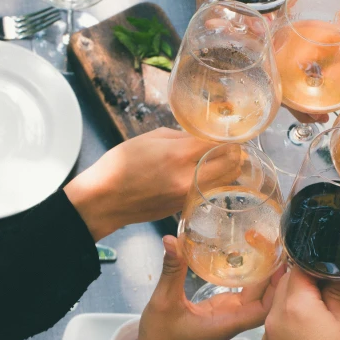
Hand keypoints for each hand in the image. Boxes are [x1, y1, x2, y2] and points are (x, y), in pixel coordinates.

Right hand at [64, 128, 224, 240]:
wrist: (103, 201)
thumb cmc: (120, 165)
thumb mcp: (150, 138)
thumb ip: (181, 136)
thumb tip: (200, 138)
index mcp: (178, 155)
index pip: (219, 143)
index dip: (228, 135)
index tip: (230, 131)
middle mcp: (188, 178)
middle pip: (231, 164)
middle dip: (235, 152)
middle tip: (230, 145)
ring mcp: (188, 196)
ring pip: (226, 181)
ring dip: (229, 168)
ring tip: (221, 158)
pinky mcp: (185, 207)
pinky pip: (210, 191)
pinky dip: (214, 182)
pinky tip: (206, 174)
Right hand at [133, 236, 284, 339]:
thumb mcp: (164, 302)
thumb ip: (171, 271)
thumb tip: (172, 240)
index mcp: (228, 322)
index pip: (265, 308)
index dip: (277, 288)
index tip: (281, 262)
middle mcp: (233, 318)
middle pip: (265, 299)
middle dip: (274, 276)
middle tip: (277, 247)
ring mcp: (227, 315)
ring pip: (254, 296)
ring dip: (263, 276)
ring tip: (268, 249)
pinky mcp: (219, 311)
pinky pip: (241, 294)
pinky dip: (248, 279)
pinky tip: (247, 260)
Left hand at [262, 267, 339, 339]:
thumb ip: (336, 295)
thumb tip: (334, 281)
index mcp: (295, 306)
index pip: (298, 269)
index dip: (316, 265)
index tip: (331, 269)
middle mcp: (274, 318)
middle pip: (286, 284)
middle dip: (307, 281)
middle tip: (332, 287)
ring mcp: (269, 336)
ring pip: (280, 303)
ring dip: (299, 300)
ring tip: (325, 310)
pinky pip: (279, 323)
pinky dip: (293, 319)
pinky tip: (314, 330)